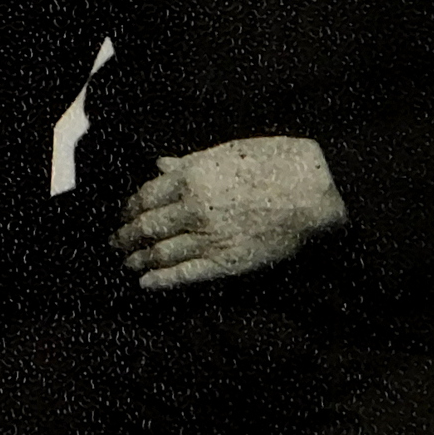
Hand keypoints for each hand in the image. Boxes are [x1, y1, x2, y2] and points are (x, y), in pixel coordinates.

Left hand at [112, 135, 346, 289]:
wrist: (318, 189)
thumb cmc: (277, 163)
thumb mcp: (227, 151)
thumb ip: (189, 162)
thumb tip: (159, 164)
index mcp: (190, 177)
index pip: (144, 197)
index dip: (128, 208)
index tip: (122, 214)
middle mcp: (192, 209)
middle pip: (145, 227)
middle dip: (125, 236)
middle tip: (115, 242)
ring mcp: (208, 238)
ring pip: (159, 253)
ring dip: (137, 259)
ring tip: (127, 263)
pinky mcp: (227, 262)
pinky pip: (184, 275)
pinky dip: (160, 281)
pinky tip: (146, 283)